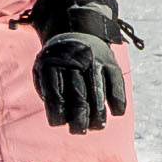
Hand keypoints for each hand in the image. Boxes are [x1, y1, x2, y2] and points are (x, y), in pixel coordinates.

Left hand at [31, 0, 139, 131]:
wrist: (77, 31)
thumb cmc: (58, 61)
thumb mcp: (44, 69)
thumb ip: (48, 92)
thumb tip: (59, 119)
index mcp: (52, 64)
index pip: (54, 92)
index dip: (56, 111)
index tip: (58, 123)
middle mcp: (74, 61)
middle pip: (78, 95)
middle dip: (79, 117)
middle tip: (80, 131)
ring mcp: (94, 61)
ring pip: (98, 91)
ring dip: (99, 113)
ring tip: (97, 126)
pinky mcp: (111, 62)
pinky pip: (116, 83)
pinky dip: (118, 99)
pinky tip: (117, 113)